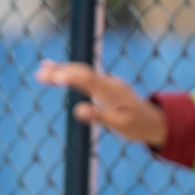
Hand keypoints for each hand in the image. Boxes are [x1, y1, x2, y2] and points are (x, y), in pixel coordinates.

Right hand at [35, 60, 168, 147]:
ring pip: (81, 71)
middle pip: (82, 72)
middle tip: (39, 75)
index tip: (54, 77)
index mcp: (113, 90)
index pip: (89, 80)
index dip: (71, 77)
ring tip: (41, 69)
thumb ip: (99, 116)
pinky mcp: (103, 85)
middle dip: (60, 71)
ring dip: (62, 69)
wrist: (155, 121)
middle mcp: (109, 82)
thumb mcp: (120, 125)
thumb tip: (77, 110)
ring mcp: (106, 82)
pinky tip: (55, 70)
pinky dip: (69, 71)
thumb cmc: (138, 125)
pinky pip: (83, 75)